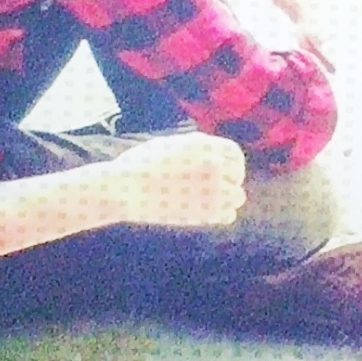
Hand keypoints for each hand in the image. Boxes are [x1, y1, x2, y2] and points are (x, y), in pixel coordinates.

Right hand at [104, 132, 249, 227]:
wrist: (124, 188)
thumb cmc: (138, 165)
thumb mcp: (169, 145)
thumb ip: (195, 148)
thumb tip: (210, 152)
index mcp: (204, 145)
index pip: (234, 153)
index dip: (232, 162)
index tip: (224, 171)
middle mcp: (214, 164)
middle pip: (237, 175)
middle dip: (228, 181)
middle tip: (213, 190)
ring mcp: (214, 188)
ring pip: (237, 197)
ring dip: (225, 200)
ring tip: (206, 202)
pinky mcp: (208, 211)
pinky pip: (228, 215)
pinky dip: (219, 215)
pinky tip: (203, 213)